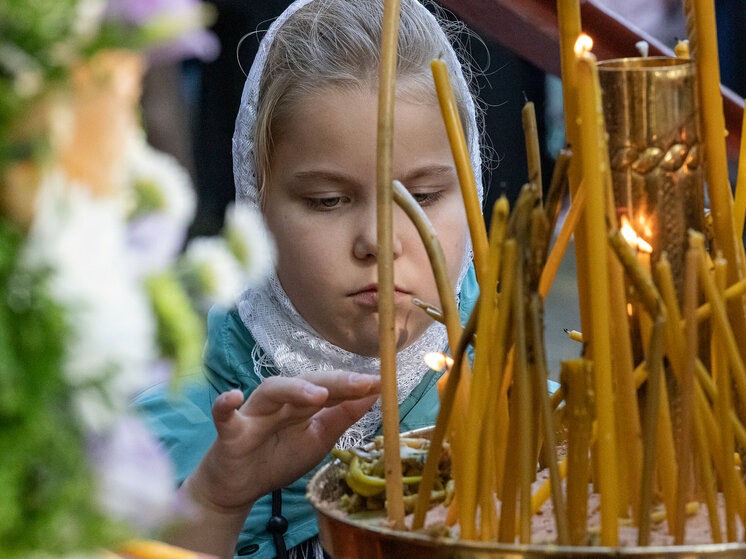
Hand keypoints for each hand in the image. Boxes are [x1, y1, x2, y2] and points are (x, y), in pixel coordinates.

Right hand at [186, 370, 379, 514]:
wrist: (238, 487)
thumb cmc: (278, 458)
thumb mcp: (318, 440)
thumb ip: (342, 417)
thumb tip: (373, 392)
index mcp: (302, 404)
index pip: (329, 388)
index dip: (353, 384)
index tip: (381, 381)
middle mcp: (280, 402)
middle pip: (305, 383)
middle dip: (334, 382)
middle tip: (361, 383)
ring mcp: (253, 414)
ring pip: (272, 391)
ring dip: (294, 389)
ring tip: (318, 395)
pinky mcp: (229, 432)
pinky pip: (225, 415)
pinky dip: (226, 405)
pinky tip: (234, 397)